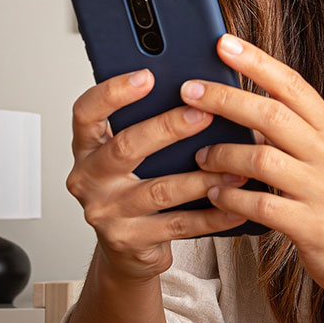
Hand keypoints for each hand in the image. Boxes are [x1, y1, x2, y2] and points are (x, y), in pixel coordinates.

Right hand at [66, 69, 250, 282]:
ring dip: (201, 177)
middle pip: (125, 147)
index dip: (113, 92)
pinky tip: (236, 204)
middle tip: (205, 114)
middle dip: (168, 128)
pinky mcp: (129, 240)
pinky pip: (178, 225)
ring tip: (236, 165)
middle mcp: (88, 178)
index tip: (147, 75)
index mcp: (88, 146)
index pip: (87, 112)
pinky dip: (211, 215)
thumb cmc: (137, 185)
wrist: (127, 247)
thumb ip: (151, 122)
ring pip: (158, 190)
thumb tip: (204, 90)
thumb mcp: (135, 152)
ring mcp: (107, 213)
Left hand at [179, 34, 323, 297]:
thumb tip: (235, 99)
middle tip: (189, 91)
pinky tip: (215, 194)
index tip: (223, 42)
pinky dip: (232, 198)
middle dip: (225, 99)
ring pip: (263, 159)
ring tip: (200, 156)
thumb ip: (288, 129)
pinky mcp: (313, 226)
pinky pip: (262, 206)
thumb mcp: (322, 155)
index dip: (256, 61)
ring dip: (223, 155)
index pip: (292, 84)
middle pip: (272, 114)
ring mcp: (323, 190)